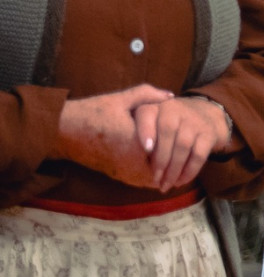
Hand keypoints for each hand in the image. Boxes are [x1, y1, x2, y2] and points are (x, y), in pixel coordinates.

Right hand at [53, 84, 175, 187]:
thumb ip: (147, 95)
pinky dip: (151, 177)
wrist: (61, 131)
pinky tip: (158, 167)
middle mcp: (129, 161)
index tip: (189, 139)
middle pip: (163, 169)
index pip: (167, 148)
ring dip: (164, 173)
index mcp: (134, 141)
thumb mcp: (120, 99)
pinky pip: (139, 181)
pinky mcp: (115, 175)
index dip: (180, 146)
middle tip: (187, 154)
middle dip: (176, 163)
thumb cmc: (91, 113)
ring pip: (152, 179)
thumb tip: (171, 97)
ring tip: (176, 162)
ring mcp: (121, 171)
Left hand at [133, 98, 233, 190]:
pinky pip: (199, 154)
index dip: (146, 131)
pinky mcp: (209, 133)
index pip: (147, 114)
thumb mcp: (152, 121)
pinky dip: (189, 171)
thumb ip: (137, 134)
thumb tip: (129, 161)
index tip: (146, 150)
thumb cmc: (168, 124)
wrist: (204, 114)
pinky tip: (180, 182)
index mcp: (156, 107)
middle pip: (167, 132)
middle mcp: (175, 109)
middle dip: (160, 159)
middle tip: (155, 179)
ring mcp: (194, 120)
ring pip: (183, 145)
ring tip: (166, 185)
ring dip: (174, 169)